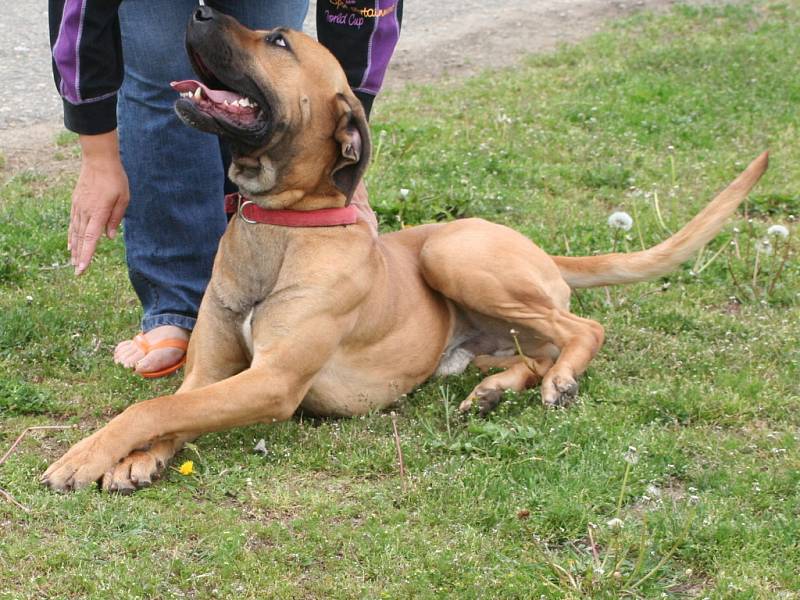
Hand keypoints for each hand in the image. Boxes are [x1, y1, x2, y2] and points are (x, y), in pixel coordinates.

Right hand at [69, 131, 129, 275]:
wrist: (98, 160)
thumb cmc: (115, 180)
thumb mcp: (123, 199)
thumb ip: (115, 219)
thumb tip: (109, 237)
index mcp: (98, 213)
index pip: (91, 239)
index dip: (87, 255)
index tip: (82, 268)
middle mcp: (85, 212)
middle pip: (81, 238)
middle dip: (79, 256)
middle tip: (77, 272)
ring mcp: (78, 207)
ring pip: (75, 232)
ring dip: (74, 248)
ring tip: (73, 262)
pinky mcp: (76, 202)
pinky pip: (73, 222)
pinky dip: (72, 235)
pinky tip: (71, 243)